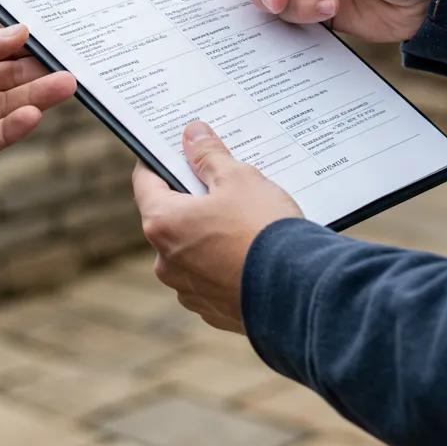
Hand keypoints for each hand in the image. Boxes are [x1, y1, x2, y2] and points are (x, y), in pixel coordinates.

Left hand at [0, 18, 76, 178]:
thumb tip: (19, 33)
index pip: (2, 53)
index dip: (30, 48)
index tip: (63, 40)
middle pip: (11, 82)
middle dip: (42, 74)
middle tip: (75, 67)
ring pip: (6, 110)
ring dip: (36, 100)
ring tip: (66, 87)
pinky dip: (11, 129)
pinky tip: (32, 115)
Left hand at [132, 121, 301, 333]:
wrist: (302, 292)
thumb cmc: (263, 230)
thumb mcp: (238, 178)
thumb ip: (208, 155)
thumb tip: (192, 134)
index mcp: (163, 224)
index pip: (145, 182)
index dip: (159, 161)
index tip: (176, 151)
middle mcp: (166, 262)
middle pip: (170, 217)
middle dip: (192, 198)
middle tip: (220, 181)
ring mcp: (189, 291)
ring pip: (192, 249)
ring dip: (209, 233)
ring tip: (243, 218)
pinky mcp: (214, 311)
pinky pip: (212, 277)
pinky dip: (226, 262)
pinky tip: (252, 250)